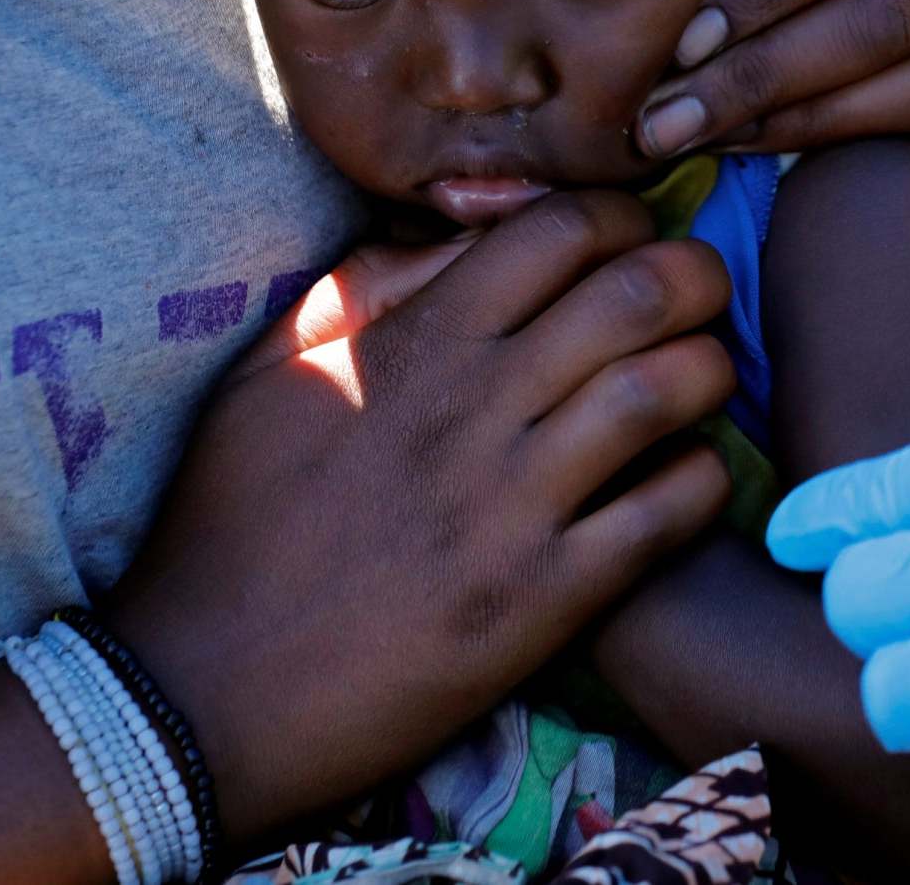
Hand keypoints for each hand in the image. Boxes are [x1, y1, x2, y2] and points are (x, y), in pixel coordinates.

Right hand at [110, 193, 736, 842]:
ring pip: (667, 391)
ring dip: (708, 368)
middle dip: (694, 276)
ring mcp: (515, 504)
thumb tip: (456, 235)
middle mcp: (476, 407)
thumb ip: (363, 287)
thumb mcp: (270, 372)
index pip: (561, 228)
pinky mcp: (543, 600)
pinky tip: (686, 474)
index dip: (620, 218)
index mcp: (416, 343)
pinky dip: (701, 478)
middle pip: (639, 292)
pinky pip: (667, 513)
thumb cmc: (230, 524)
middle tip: (695, 299)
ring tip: (698, 380)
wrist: (202, 691)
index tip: (630, 242)